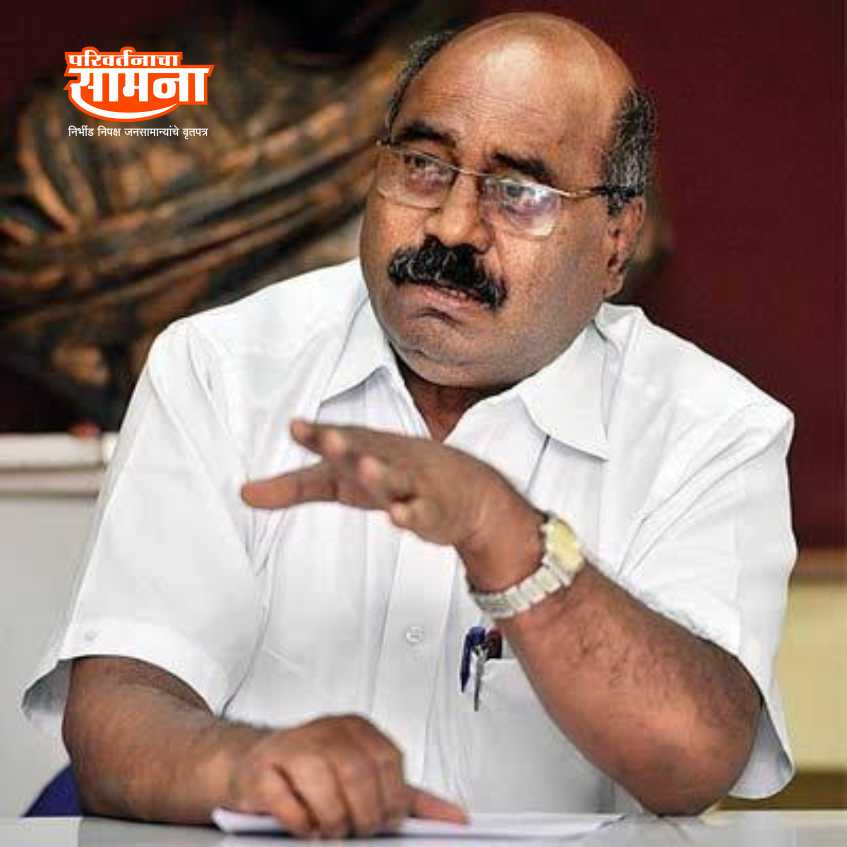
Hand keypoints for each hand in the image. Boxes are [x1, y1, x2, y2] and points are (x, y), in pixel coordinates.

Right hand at [226, 714, 465, 837]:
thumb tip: (455, 818)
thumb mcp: (366, 778)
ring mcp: (293, 746)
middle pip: (359, 776)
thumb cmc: (315, 772)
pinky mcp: (263, 769)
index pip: (389, 762)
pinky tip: (304, 824)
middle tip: (356, 830)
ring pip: (326, 790)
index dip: (392, 801)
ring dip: (332, 823)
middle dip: (363, 816)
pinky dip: (301, 825)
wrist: (256, 763)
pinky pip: (287, 804)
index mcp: (357, 729)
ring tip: (329, 829)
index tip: (386, 821)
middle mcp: (327, 730)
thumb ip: (409, 797)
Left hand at [241, 420, 541, 587]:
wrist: (466, 491)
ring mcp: (413, 484)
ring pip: (396, 480)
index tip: (294, 427)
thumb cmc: (393, 477)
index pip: (338, 438)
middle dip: (348, 447)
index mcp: (364, 448)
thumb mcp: (340, 482)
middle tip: (329, 439)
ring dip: (381, 475)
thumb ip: (294, 486)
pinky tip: (400, 516)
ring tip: (365, 468)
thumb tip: (242, 493)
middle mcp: (387, 460)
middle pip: (366, 452)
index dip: (317, 435)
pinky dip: (413, 514)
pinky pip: (423, 513)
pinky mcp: (434, 511)